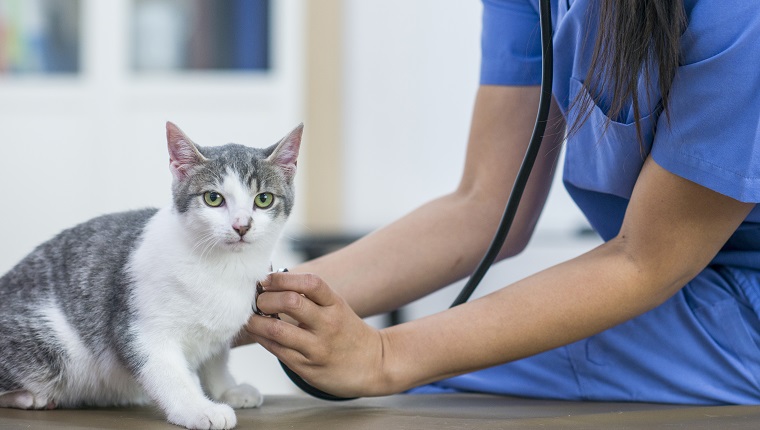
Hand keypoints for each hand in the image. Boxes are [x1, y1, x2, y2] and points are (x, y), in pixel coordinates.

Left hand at [243, 272, 391, 397]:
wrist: (374, 365)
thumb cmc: (347, 332)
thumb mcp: (337, 308)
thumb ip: (310, 297)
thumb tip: (270, 284)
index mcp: (336, 305)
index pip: (310, 283)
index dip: (283, 278)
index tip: (266, 279)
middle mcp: (328, 325)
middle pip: (290, 302)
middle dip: (265, 299)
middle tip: (258, 300)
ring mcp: (317, 348)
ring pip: (277, 329)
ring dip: (256, 321)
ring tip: (251, 317)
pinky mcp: (307, 368)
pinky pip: (276, 350)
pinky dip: (261, 338)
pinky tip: (258, 332)